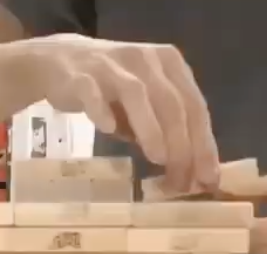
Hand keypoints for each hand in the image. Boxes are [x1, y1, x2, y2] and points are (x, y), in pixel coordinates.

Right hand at [23, 34, 218, 190]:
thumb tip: (186, 171)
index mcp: (169, 64)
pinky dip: (101, 110)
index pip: (194, 106)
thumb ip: (162, 127)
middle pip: (171, 103)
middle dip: (181, 145)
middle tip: (181, 181)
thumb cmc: (109, 88)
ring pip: (137, 95)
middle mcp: (145, 61)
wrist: (59, 61)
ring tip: (159, 160)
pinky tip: (108, 129)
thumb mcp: (144, 102)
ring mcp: (112, 66)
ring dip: (151, 129)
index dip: (203, 144)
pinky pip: (92, 93)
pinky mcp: (80, 75)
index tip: (207, 179)